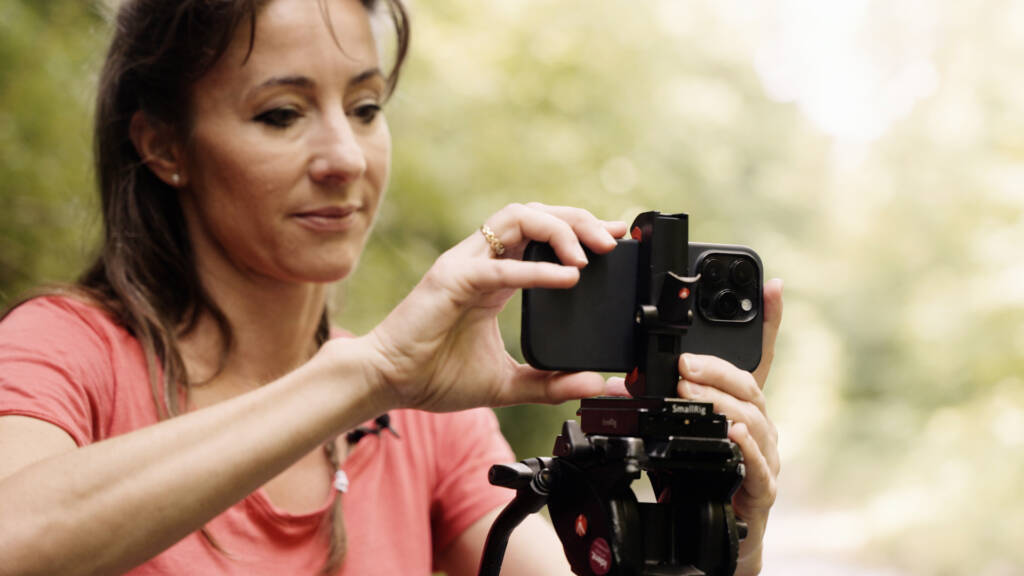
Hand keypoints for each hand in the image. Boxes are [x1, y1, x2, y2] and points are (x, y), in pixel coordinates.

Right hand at [362, 202, 626, 411]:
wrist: (387, 383)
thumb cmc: (433, 375)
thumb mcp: (508, 383)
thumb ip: (551, 384)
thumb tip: (596, 385)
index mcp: (495, 276)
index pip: (542, 235)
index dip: (580, 230)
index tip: (615, 240)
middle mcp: (481, 260)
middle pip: (536, 215)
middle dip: (578, 220)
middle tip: (611, 241)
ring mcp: (465, 265)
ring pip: (518, 219)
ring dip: (559, 230)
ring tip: (589, 256)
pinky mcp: (451, 280)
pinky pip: (498, 266)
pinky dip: (535, 269)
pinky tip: (566, 279)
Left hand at [677, 278, 782, 575]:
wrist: (716, 534)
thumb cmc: (697, 478)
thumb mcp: (670, 434)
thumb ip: (648, 406)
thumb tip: (616, 384)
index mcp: (738, 406)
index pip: (755, 358)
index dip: (767, 321)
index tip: (771, 285)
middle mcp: (757, 425)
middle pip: (748, 384)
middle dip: (716, 369)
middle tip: (684, 363)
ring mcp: (764, 455)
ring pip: (753, 419)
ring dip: (721, 402)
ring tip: (692, 391)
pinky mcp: (762, 487)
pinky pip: (758, 463)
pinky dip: (745, 447)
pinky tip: (731, 434)